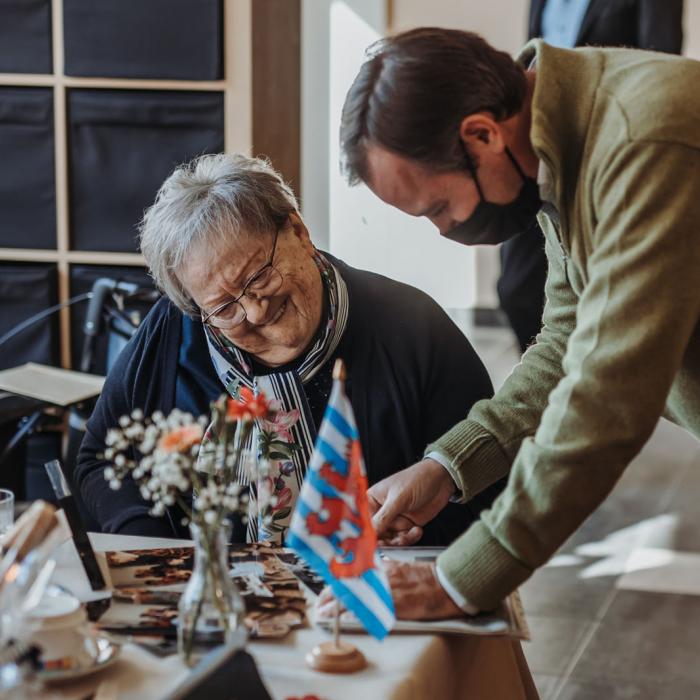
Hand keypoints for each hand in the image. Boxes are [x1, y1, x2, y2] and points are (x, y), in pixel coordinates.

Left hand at [315, 561, 461, 620]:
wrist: (442, 585)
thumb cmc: (423, 576)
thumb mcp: (399, 567)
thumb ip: (383, 569)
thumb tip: (369, 573)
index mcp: (381, 566)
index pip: (352, 572)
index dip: (337, 581)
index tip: (327, 589)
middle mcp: (379, 576)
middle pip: (348, 585)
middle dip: (331, 595)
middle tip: (320, 605)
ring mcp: (384, 591)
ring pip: (353, 597)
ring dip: (335, 607)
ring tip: (324, 614)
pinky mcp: (390, 606)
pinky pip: (366, 610)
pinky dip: (351, 615)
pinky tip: (341, 620)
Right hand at [368, 459, 455, 544]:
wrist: (441, 479)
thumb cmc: (417, 479)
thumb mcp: (398, 498)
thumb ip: (384, 517)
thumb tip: (370, 532)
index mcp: (373, 500)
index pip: (365, 520)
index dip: (368, 533)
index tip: (372, 543)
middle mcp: (382, 511)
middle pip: (377, 533)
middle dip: (385, 541)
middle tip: (392, 544)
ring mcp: (395, 519)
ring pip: (390, 539)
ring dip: (400, 541)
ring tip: (408, 535)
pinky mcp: (407, 525)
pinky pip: (404, 539)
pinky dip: (411, 538)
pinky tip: (417, 530)